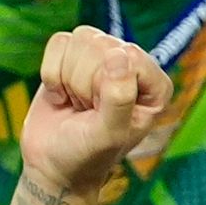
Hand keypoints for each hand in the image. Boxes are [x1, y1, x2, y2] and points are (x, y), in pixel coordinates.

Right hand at [20, 26, 170, 196]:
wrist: (53, 165)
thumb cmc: (87, 155)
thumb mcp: (108, 134)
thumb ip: (119, 98)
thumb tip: (119, 53)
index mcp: (154, 85)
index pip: (128, 55)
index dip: (104, 82)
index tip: (100, 112)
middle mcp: (132, 66)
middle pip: (100, 44)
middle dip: (83, 82)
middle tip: (86, 110)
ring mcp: (102, 59)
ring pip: (80, 40)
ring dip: (67, 78)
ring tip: (76, 103)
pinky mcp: (73, 56)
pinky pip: (58, 42)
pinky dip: (51, 72)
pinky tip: (61, 94)